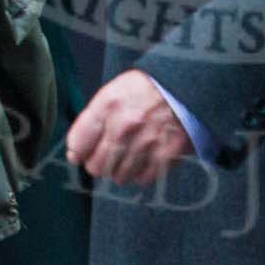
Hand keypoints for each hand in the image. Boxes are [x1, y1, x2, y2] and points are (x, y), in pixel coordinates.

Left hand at [66, 69, 194, 186]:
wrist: (189, 85)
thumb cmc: (149, 87)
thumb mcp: (116, 89)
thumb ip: (93, 118)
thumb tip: (75, 151)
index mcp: (108, 105)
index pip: (78, 144)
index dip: (78, 151)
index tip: (82, 151)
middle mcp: (124, 126)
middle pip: (96, 167)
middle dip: (99, 162)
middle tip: (110, 152)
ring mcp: (144, 143)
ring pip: (117, 177)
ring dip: (121, 169)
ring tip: (131, 152)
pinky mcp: (164, 156)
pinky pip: (142, 179)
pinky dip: (142, 172)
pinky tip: (146, 156)